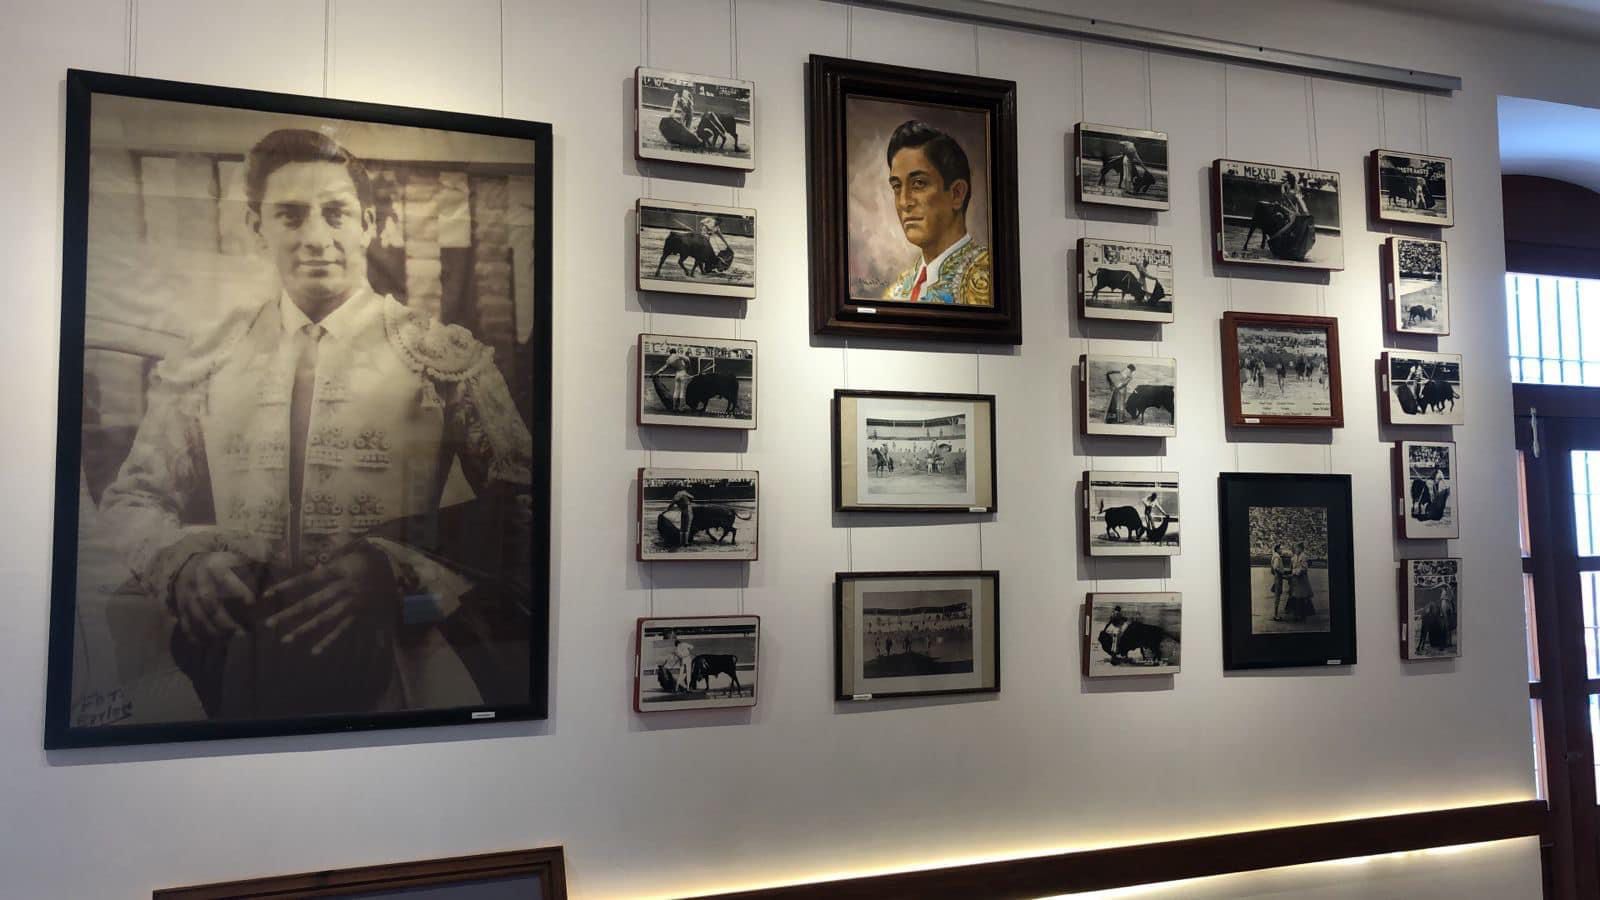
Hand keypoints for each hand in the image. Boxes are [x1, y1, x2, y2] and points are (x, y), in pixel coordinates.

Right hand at [173, 551, 254, 641]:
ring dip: (213, 632)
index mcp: (214, 569)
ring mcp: (187, 597)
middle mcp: (199, 584)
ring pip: (198, 618)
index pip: (226, 580)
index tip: (252, 603)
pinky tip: (208, 645)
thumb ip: (253, 564)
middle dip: (226, 622)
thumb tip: (273, 563)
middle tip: (242, 633)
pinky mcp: (180, 608)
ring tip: (227, 641)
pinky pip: (186, 624)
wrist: (185, 565)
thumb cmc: (218, 565)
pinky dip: (195, 636)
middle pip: (212, 606)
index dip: (239, 591)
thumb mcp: (233, 559)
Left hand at [261, 543, 397, 655]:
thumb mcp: (358, 546)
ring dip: (305, 630)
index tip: (268, 594)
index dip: (288, 586)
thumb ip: (338, 549)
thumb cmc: (373, 558)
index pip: (309, 580)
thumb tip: (318, 557)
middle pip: (313, 604)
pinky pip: (343, 630)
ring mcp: (353, 605)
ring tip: (285, 639)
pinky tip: (315, 651)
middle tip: (269, 624)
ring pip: (325, 620)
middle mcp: (344, 590)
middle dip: (290, 614)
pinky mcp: (360, 616)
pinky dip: (330, 641)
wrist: (401, 572)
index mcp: (340, 571)